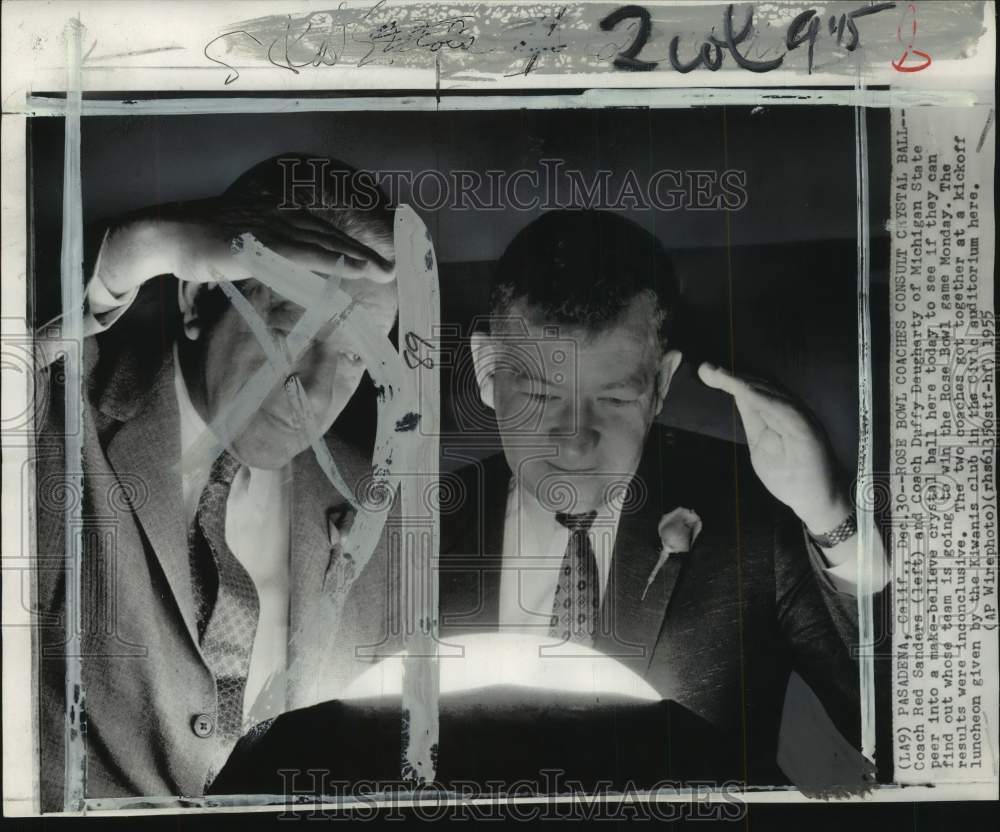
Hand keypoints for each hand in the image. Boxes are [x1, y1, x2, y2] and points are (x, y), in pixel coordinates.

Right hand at [95, 196, 394, 297]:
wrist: (163, 236)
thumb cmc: (193, 248)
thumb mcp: (228, 256)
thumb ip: (245, 271)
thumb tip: (234, 304)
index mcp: (271, 219)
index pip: (318, 231)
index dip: (347, 244)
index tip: (374, 257)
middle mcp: (275, 219)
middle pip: (329, 236)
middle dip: (363, 252)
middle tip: (394, 267)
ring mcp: (269, 229)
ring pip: (324, 244)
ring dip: (357, 258)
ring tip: (386, 272)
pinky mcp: (261, 245)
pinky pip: (306, 254)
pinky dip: (335, 261)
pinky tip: (358, 269)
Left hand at [697, 362, 851, 533]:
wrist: (817, 500)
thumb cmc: (789, 477)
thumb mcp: (761, 450)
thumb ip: (753, 425)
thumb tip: (739, 400)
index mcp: (776, 415)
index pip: (751, 393)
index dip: (729, 381)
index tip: (705, 372)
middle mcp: (789, 410)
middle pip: (758, 386)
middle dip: (730, 377)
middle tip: (705, 369)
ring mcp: (799, 417)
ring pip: (770, 393)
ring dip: (744, 383)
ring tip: (721, 375)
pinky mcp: (807, 428)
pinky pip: (784, 410)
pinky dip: (764, 399)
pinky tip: (745, 392)